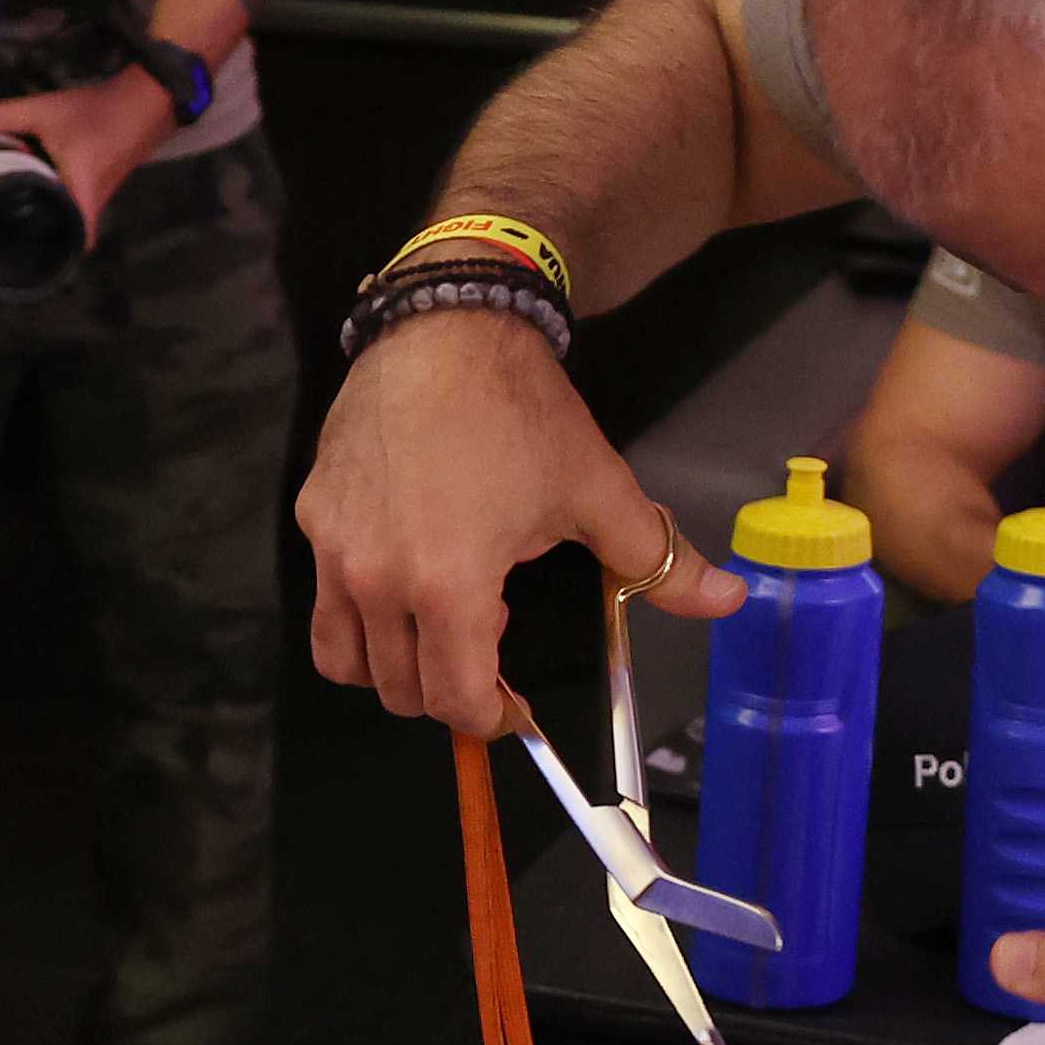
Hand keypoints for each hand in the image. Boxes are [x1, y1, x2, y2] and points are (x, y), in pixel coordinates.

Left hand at [0, 67, 173, 246]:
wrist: (147, 100)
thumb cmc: (95, 111)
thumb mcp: (42, 110)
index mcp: (79, 194)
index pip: (70, 242)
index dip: (49, 252)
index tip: (19, 250)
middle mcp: (93, 204)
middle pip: (64, 229)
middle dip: (38, 228)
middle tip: (3, 224)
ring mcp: (102, 196)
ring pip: (70, 214)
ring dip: (48, 209)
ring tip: (13, 204)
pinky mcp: (104, 184)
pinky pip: (77, 200)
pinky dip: (58, 194)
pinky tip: (38, 180)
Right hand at [301, 304, 739, 733]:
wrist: (448, 326)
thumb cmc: (521, 411)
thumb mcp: (598, 490)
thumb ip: (660, 561)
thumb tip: (731, 598)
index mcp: (449, 583)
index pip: (455, 699)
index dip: (491, 718)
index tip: (511, 706)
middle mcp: (377, 578)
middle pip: (402, 691)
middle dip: (450, 690)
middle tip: (488, 645)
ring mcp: (335, 550)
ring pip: (348, 661)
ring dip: (396, 665)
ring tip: (441, 615)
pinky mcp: (313, 517)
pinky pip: (326, 604)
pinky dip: (361, 618)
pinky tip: (406, 574)